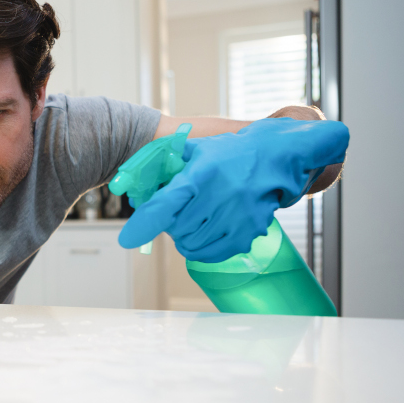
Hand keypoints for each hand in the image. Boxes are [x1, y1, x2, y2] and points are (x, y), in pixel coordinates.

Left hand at [118, 118, 348, 261]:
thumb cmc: (230, 153)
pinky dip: (202, 251)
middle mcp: (218, 196)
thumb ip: (166, 161)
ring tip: (190, 226)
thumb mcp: (196, 148)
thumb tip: (133, 174)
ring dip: (184, 239)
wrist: (275, 157)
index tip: (128, 239)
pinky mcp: (247, 232)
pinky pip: (214, 253)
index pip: (165, 204)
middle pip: (176, 228)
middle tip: (174, 217)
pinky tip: (202, 238)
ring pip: (192, 244)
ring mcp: (234, 217)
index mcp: (200, 174)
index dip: (144, 223)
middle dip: (169, 225)